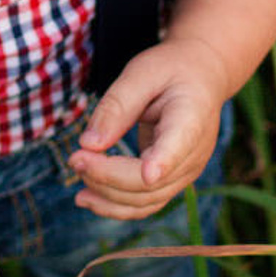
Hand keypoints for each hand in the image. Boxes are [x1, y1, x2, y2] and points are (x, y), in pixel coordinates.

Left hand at [68, 37, 228, 220]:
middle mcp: (194, 154)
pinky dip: (117, 205)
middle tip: (73, 159)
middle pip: (151, 181)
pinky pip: (147, 202)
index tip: (147, 174)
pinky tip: (90, 199)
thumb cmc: (170, 70)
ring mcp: (186, 172)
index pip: (179, 146)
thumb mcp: (142, 73)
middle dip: (109, 177)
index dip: (163, 163)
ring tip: (77, 189)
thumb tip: (88, 144)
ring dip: (109, 198)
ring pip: (147, 200)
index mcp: (191, 118)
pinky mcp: (174, 180)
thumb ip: (117, 106)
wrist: (201, 78)